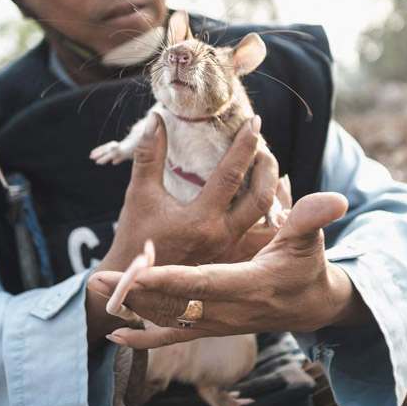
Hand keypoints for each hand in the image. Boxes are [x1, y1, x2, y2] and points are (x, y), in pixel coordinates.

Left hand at [87, 192, 371, 349]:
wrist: (311, 307)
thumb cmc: (307, 266)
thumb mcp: (310, 239)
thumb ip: (311, 217)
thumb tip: (334, 197)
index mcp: (250, 285)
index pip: (204, 283)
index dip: (171, 280)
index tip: (140, 272)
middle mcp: (230, 311)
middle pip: (175, 304)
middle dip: (135, 292)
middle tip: (98, 279)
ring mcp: (217, 324)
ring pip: (167, 319)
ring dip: (129, 307)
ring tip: (94, 290)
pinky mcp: (210, 328)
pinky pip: (172, 338)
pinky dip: (143, 340)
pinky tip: (115, 335)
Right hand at [101, 113, 279, 270]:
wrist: (137, 286)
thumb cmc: (135, 239)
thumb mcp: (139, 195)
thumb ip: (149, 156)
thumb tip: (157, 119)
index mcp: (199, 221)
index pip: (230, 175)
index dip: (243, 145)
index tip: (253, 122)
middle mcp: (221, 237)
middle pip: (260, 196)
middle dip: (266, 165)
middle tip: (263, 143)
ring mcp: (231, 251)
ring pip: (267, 216)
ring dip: (271, 187)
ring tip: (267, 164)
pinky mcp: (234, 259)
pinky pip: (262, 233)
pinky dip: (270, 212)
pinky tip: (269, 195)